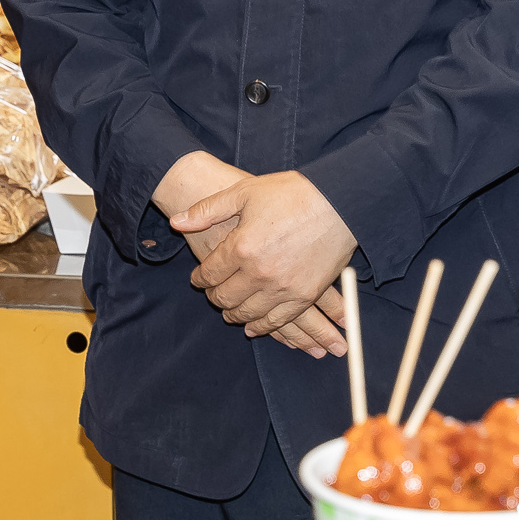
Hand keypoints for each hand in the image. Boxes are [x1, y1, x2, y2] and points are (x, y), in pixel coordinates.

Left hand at [178, 171, 356, 340]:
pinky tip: (254, 327)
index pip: (209, 273)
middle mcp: (258, 273)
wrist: (341, 203)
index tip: (197, 280)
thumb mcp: (244, 192)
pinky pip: (278, 320)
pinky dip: (263, 327)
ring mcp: (283, 287)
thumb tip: (177, 222)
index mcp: (240, 247)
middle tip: (212, 295)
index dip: (199, 278)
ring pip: (248, 313)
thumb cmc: (291, 193)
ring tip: (229, 312)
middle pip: (225, 297)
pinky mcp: (305, 296)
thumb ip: (207, 210)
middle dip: (214, 298)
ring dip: (234, 315)